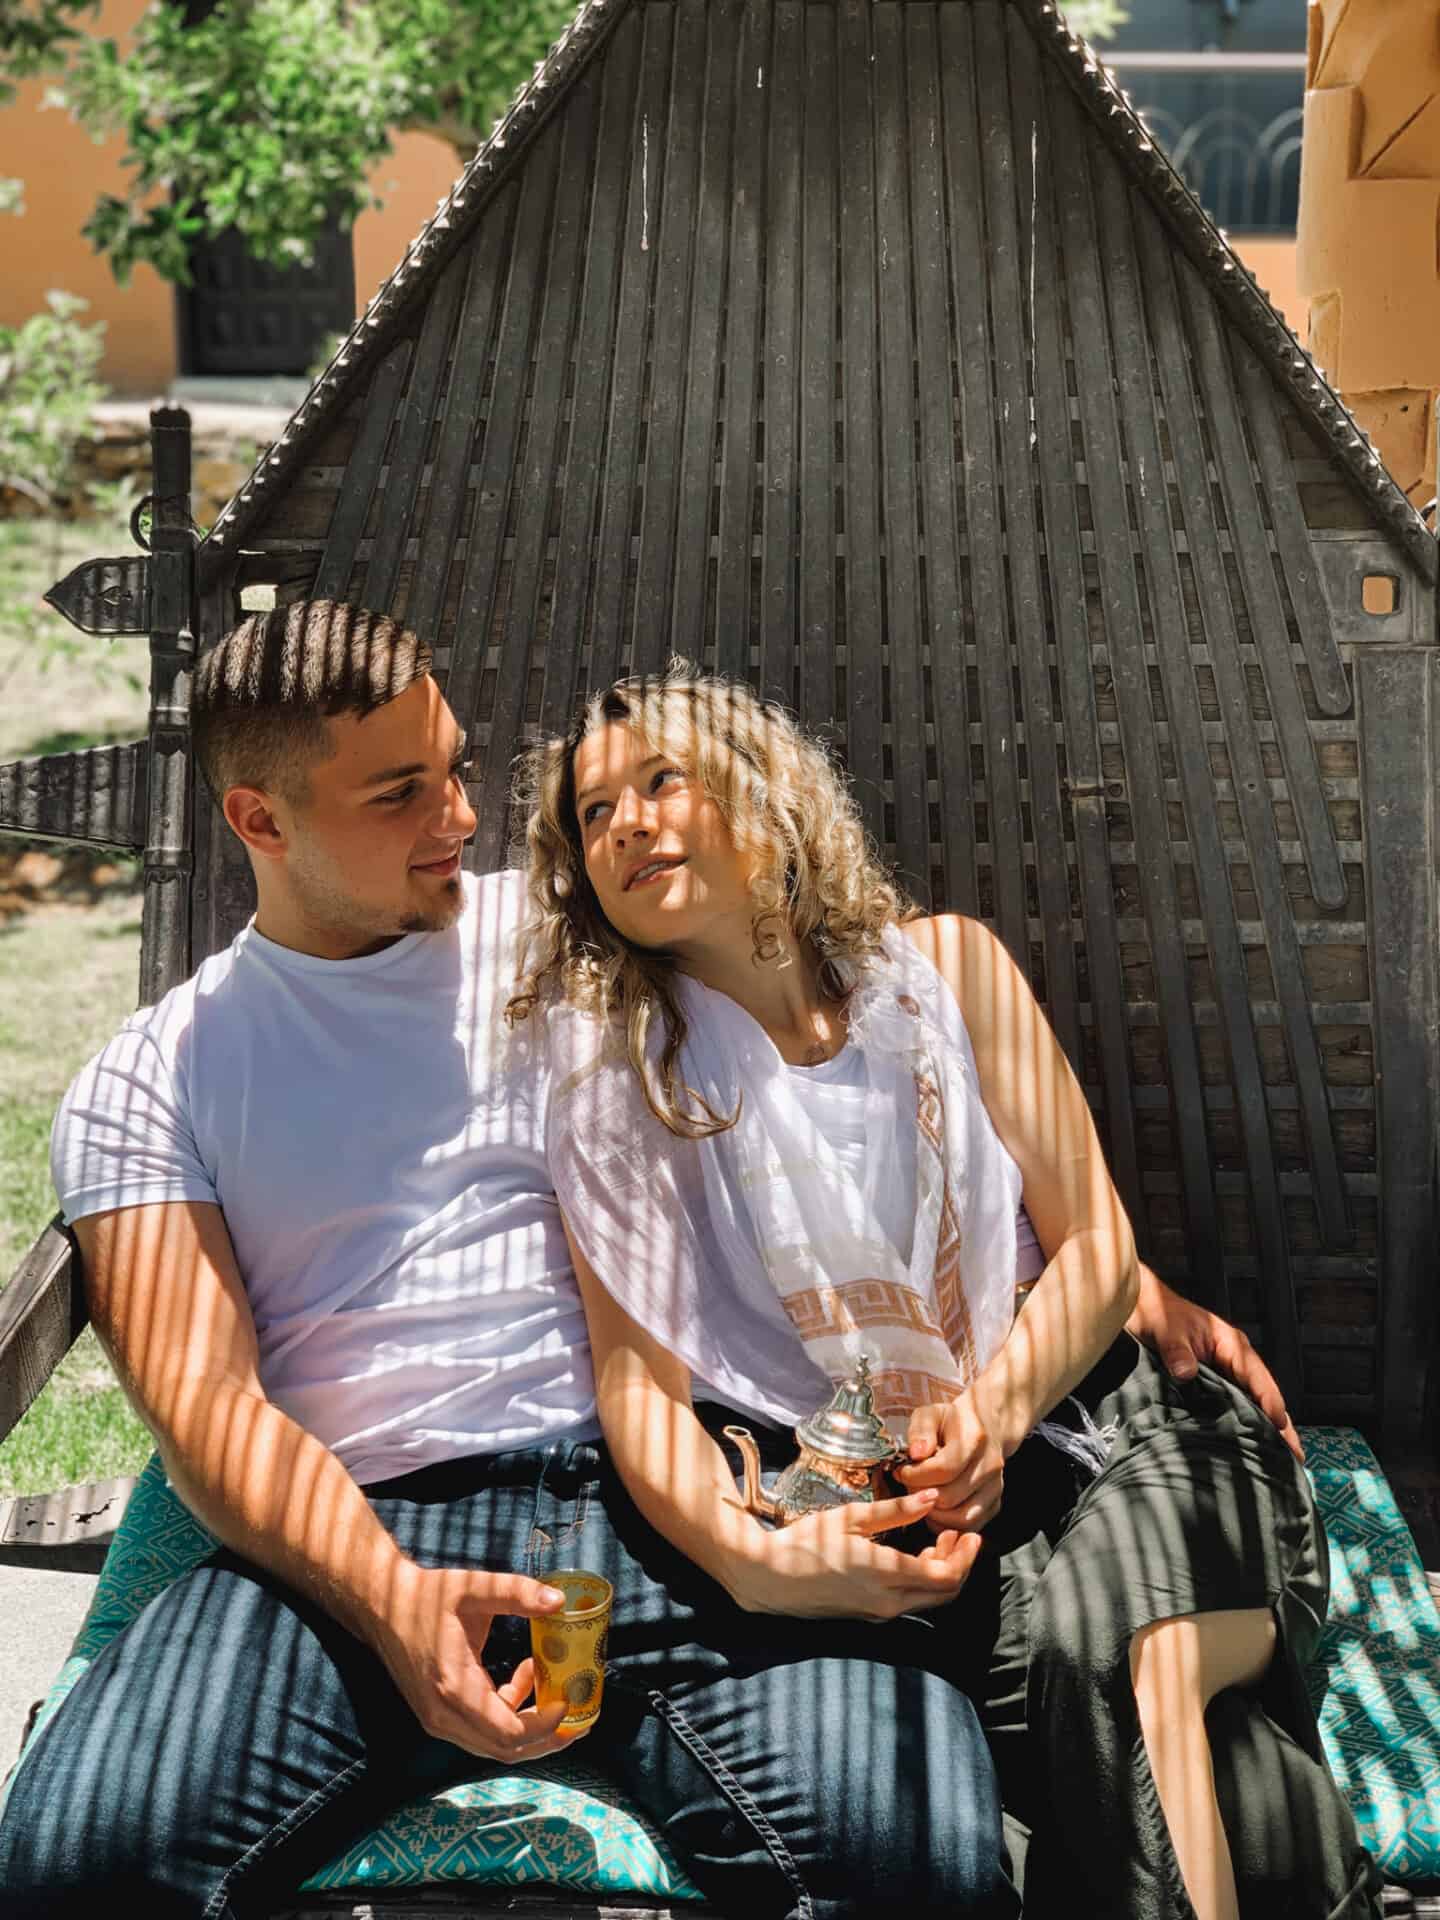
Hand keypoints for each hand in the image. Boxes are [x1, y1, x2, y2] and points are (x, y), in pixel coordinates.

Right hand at [368, 1562, 580, 1761]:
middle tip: (578, 1720)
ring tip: (554, 1690)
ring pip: (493, 1745)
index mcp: (454, 1688)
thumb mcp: (474, 1588)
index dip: (544, 1727)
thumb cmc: (426, 1597)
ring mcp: (437, 1721)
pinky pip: (480, 1731)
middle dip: (546, 1738)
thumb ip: (517, 1593)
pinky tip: (522, 1676)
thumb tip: (559, 1601)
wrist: (382, 1606)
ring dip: (528, 1726)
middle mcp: (443, 1716)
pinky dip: (507, 1714)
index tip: (568, 1704)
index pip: (508, 1733)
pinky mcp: (437, 1716)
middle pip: (504, 1749)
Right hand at [740, 1488, 982, 1619]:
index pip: (946, 1575)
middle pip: (945, 1593)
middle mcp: (888, 1602)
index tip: (970, 1532)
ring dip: (942, 1573)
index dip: (965, 1556)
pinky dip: (922, 1581)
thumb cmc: (807, 1541)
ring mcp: (879, 1613)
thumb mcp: (851, 1517)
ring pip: (929, 1600)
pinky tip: (914, 1555)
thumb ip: (895, 1511)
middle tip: (959, 1534)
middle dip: (960, 1564)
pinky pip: (910, 1602)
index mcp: (886, 1575)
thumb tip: (932, 1497)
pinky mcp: (869, 1615)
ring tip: (938, 1540)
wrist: (769, 1577)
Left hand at [893, 1389, 1004, 1530]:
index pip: (943, 1469)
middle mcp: (990, 1465)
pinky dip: (947, 1524)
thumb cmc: (952, 1421)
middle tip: (907, 1485)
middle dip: (920, 1494)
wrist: (988, 1427)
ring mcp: (995, 1487)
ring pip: (960, 1518)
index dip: (915, 1475)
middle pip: (949, 1497)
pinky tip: (933, 1509)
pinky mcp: (994, 1504)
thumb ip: (920, 1430)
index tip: (900, 1470)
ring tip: (919, 1497)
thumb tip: (916, 1453)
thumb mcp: (931, 1414)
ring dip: (933, 1514)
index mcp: (975, 1438)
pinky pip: (968, 1526)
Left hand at [1126, 1266, 1302, 1462]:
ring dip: (1267, 1426)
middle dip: (1281, 1423)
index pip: (1257, 1377)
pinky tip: (1252, 1443)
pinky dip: (1247, 1421)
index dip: (1270, 1402)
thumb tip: (1186, 1373)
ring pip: (1253, 1401)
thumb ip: (1178, 1353)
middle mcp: (1236, 1358)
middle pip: (1264, 1393)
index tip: (1280, 1426)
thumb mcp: (1168, 1332)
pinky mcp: (1215, 1379)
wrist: (1144, 1305)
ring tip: (1283, 1458)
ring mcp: (1227, 1369)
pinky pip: (1237, 1402)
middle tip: (1297, 1454)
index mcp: (1232, 1344)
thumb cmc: (1159, 1314)